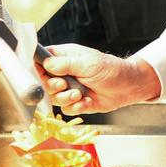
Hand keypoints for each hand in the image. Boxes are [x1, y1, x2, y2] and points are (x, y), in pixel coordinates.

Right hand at [39, 44, 161, 114]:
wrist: (127, 87)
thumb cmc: (110, 69)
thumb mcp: (88, 63)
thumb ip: (66, 64)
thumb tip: (46, 63)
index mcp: (64, 57)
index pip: (40, 61)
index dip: (37, 69)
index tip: (42, 76)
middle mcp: (63, 73)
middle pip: (43, 83)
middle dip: (53, 87)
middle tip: (64, 85)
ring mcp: (68, 88)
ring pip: (53, 98)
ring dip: (65, 98)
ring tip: (79, 94)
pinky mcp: (75, 101)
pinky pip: (66, 109)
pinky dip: (76, 107)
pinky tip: (87, 101)